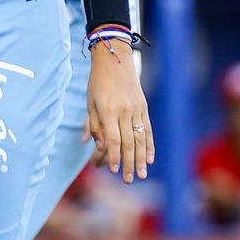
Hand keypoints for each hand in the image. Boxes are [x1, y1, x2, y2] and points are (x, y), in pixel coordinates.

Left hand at [85, 39, 152, 182]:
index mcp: (108, 110)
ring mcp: (137, 109)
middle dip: (128, 163)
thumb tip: (97, 146)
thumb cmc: (97, 82)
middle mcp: (125, 111)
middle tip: (127, 180)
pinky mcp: (144, 108)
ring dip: (141, 159)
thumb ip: (93, 125)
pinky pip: (148, 130)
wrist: (115, 60)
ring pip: (140, 138)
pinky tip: (150, 158)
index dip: (113, 156)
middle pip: (128, 142)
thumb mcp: (90, 102)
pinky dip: (149, 145)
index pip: (113, 139)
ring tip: (140, 174)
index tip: (112, 170)